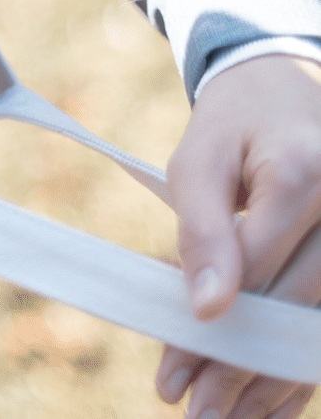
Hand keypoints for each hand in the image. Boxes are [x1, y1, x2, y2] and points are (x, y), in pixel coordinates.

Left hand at [156, 55, 320, 418]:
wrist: (287, 90)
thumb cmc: (234, 125)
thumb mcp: (199, 160)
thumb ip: (201, 228)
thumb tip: (208, 309)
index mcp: (305, 174)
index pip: (253, 270)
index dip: (211, 330)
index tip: (170, 378)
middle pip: (292, 309)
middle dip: (241, 368)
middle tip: (196, 414)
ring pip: (320, 327)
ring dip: (275, 381)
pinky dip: (301, 362)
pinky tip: (270, 404)